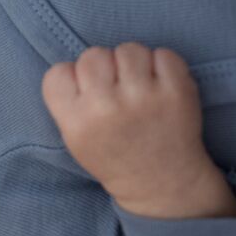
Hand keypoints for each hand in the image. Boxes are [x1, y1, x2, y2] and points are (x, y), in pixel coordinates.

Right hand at [41, 43, 220, 216]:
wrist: (164, 185)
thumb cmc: (115, 156)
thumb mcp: (75, 139)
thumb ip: (68, 100)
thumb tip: (76, 62)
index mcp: (77, 122)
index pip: (59, 72)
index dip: (74, 78)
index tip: (88, 94)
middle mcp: (107, 107)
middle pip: (93, 55)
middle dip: (104, 68)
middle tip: (116, 90)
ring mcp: (144, 98)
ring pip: (128, 49)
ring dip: (134, 64)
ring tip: (139, 87)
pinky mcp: (176, 92)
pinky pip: (163, 54)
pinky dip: (163, 66)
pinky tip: (161, 87)